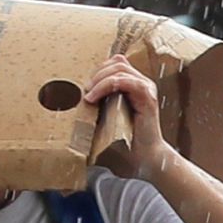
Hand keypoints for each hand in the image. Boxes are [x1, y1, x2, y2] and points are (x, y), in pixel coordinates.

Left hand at [84, 54, 175, 178]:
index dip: (98, 70)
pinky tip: (94, 98)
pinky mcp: (148, 98)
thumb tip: (74, 100)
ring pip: (119, 68)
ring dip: (99, 79)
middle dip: (96, 74)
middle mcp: (143, 84)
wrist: (144, 159)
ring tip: (88, 95)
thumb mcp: (107, 118)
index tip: (85, 88)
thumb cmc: (126, 143)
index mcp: (135, 86)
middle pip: (117, 62)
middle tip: (84, 91)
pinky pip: (125, 81)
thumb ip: (99, 105)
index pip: (115, 64)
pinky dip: (106, 86)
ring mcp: (147, 89)